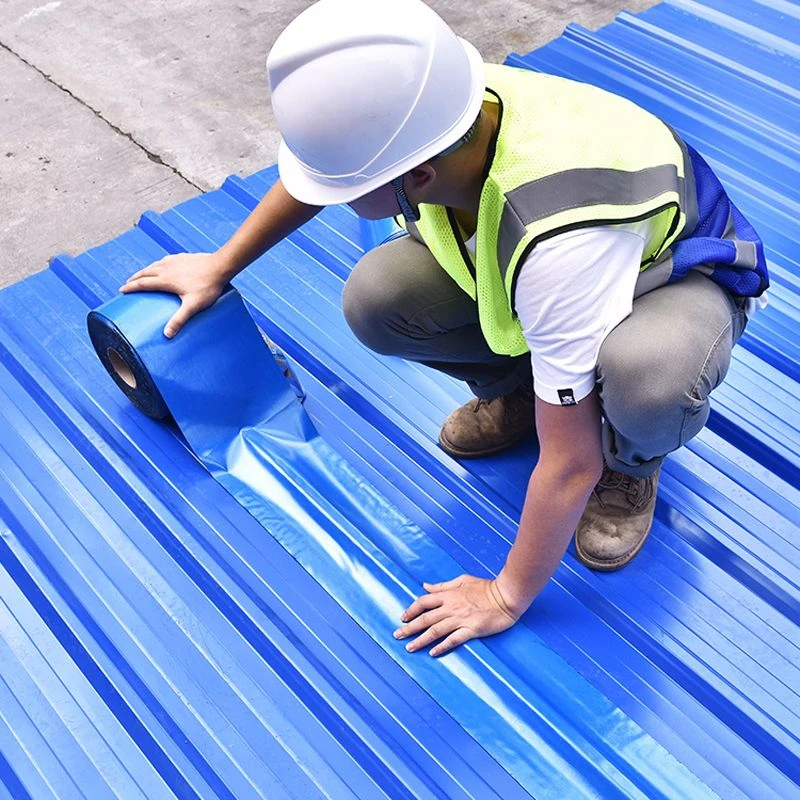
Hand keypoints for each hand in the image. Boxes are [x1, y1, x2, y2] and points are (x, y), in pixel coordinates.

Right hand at [119, 252, 228, 337]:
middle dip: (135, 279)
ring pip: (154, 265)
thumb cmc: (208, 286)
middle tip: (127, 284)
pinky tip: (162, 265)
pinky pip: (165, 260)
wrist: (220, 266)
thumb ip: (179, 319)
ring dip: (145, 271)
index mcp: (165, 280)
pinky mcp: (183, 257)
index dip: (131, 287)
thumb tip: (167, 334)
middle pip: (145, 273)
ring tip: (141, 275)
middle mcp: (166, 268)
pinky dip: (158, 264)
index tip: (122, 290)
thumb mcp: (193, 305)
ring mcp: (174, 261)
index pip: (143, 283)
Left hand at [395, 574, 520, 656]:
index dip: (411, 610)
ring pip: (436, 630)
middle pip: (425, 618)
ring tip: (409, 647)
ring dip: (421, 640)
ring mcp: (461, 619)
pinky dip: (442, 646)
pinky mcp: (472, 630)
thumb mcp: (462, 580)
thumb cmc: (486, 587)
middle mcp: (451, 607)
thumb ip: (442, 585)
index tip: (403, 617)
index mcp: (449, 594)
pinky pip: (453, 640)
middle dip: (409, 627)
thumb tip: (425, 586)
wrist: (507, 596)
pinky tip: (433, 653)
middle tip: (397, 635)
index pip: (424, 602)